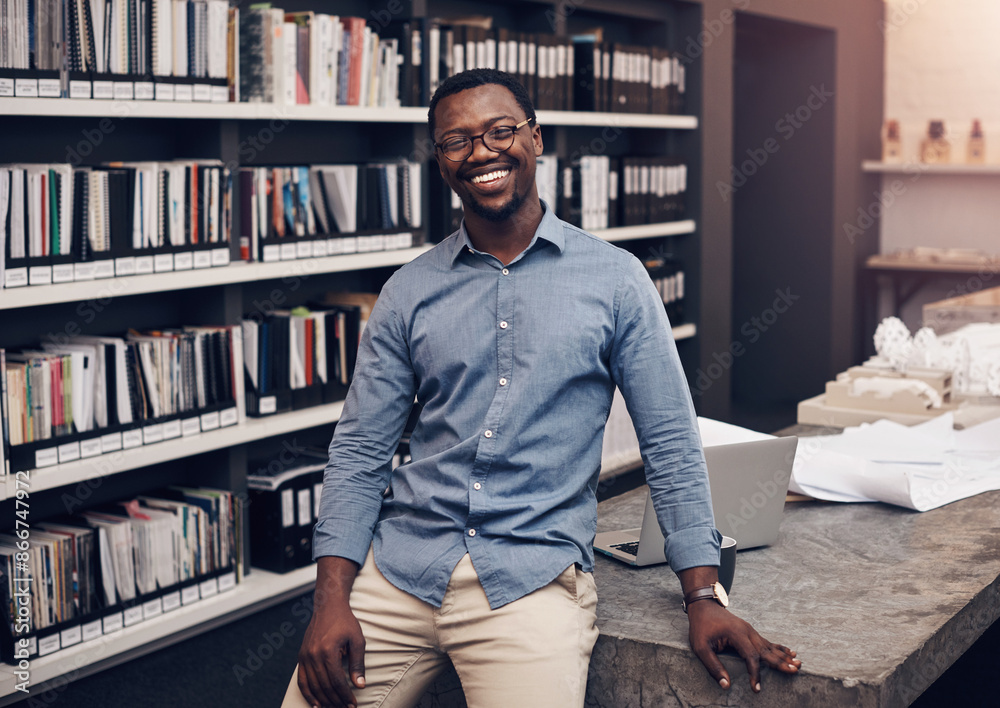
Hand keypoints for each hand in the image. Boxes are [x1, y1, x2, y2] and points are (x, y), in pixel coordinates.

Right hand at [297, 556, 365, 707]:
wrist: (327, 606)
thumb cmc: (345, 621)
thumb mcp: (357, 640)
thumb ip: (358, 663)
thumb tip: (360, 685)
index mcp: (328, 651)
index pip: (337, 681)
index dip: (345, 695)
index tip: (353, 704)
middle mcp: (313, 655)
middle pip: (324, 686)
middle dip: (336, 701)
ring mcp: (305, 656)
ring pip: (312, 686)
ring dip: (323, 701)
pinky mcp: (301, 656)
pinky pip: (302, 680)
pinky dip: (308, 694)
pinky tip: (315, 704)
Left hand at [686, 600, 800, 691]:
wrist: (703, 605)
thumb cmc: (701, 626)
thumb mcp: (700, 646)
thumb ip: (713, 666)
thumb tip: (726, 685)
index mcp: (736, 634)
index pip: (750, 656)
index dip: (755, 673)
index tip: (757, 688)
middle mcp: (747, 631)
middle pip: (766, 650)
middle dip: (780, 663)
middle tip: (794, 671)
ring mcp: (750, 630)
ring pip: (769, 646)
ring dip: (783, 656)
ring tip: (798, 664)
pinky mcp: (750, 631)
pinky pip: (767, 642)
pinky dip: (779, 648)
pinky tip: (790, 652)